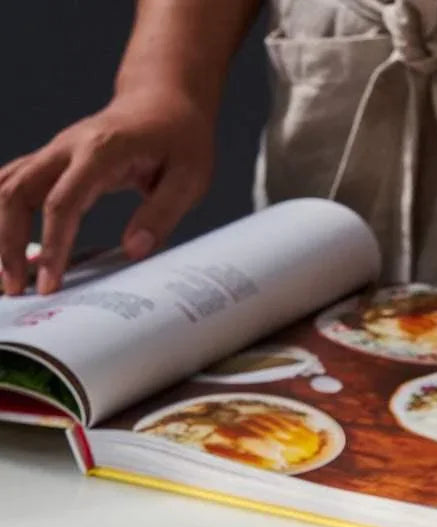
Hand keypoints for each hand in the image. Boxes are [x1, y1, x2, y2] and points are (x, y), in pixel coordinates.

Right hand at [0, 88, 213, 295]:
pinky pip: (11, 183)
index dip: (53, 245)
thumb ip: (162, 214)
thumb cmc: (180, 138)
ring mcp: (54, 152)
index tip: (51, 283)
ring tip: (5, 277)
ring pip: (6, 186)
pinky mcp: (51, 161)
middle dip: (9, 242)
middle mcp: (67, 147)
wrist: (163, 100)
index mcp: (101, 150)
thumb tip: (133, 250)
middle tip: (15, 289)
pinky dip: (2, 215)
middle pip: (17, 192)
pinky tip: (6, 248)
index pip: (62, 202)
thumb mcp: (190, 177)